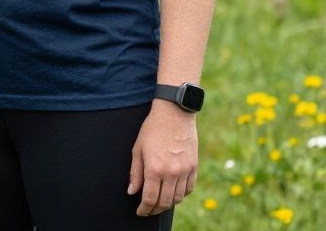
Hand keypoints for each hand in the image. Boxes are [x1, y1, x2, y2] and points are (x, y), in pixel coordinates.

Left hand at [127, 101, 197, 215]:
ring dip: (168, 204)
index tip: (140, 212)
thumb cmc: (153, 129)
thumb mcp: (138, 148)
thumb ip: (135, 173)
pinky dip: (181, 195)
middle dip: (155, 210)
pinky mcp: (194, 167)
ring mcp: (184, 171)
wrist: (174, 113)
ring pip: (177, 198)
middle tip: (149, 210)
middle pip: (164, 202)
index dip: (144, 209)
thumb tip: (132, 192)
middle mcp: (171, 173)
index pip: (150, 198)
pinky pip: (189, 188)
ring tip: (160, 203)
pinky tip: (174, 193)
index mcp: (154, 168)